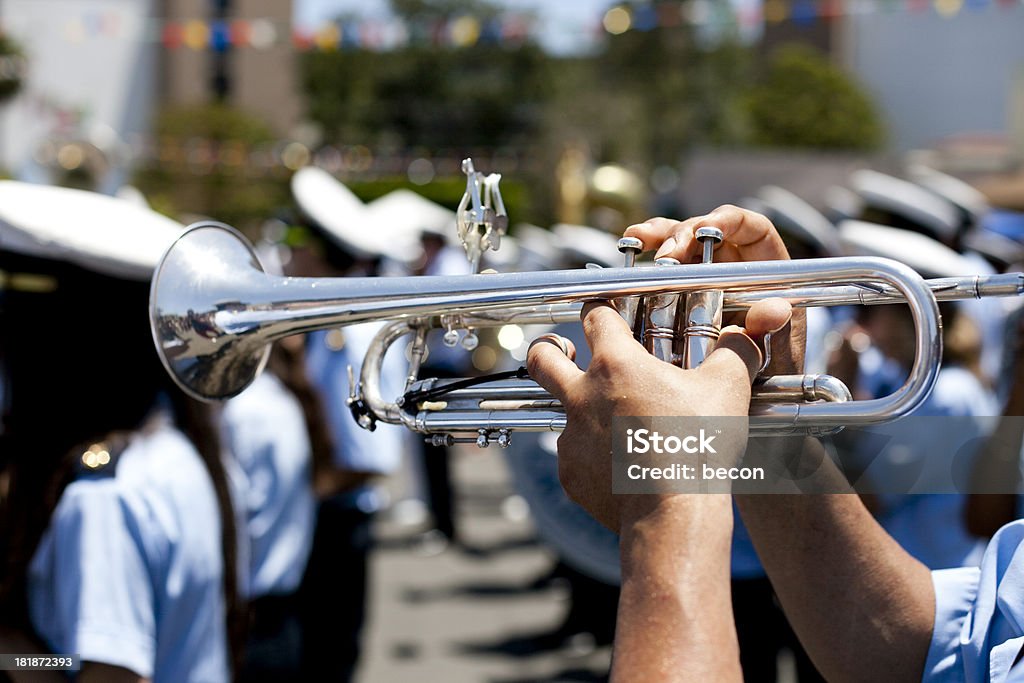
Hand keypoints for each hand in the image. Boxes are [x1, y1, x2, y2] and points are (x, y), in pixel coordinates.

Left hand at [527, 299, 792, 531]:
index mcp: (615, 364)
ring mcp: (570, 436)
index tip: (606, 313)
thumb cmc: (699, 446)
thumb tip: (745, 334)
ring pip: (562, 413)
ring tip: (617, 426)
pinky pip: (575, 456)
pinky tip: (622, 466)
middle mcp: (582, 395)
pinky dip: (593, 457)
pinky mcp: (570, 473)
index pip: (595, 315)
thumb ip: (736, 351)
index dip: (600, 309)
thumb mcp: (728, 389)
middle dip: (546, 348)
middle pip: (542, 356)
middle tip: (563, 351)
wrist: (673, 515)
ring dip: (583, 412)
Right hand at [625, 206, 805, 374]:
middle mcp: (732, 268)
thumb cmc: (767, 378)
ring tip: (636, 240)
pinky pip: (658, 267)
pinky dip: (642, 257)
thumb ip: (772, 334)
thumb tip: (776, 310)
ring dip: (656, 236)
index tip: (708, 229)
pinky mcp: (674, 292)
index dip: (731, 221)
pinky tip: (628, 254)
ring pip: (678, 242)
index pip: (751, 231)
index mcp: (765, 273)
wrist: (743, 403)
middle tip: (665, 255)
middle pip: (706, 232)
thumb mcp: (773, 360)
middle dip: (682, 234)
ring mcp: (702, 278)